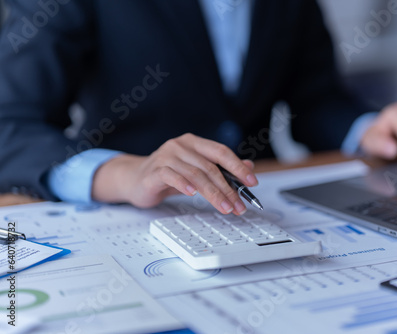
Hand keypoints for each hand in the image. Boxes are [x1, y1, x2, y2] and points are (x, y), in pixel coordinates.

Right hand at [92, 133, 257, 213]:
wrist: (134, 178)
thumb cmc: (167, 174)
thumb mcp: (196, 170)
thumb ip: (220, 168)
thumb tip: (248, 167)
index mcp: (194, 143)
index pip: (221, 152)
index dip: (238, 167)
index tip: (252, 182)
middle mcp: (180, 146)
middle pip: (211, 167)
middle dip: (228, 188)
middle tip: (239, 205)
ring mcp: (166, 156)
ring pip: (196, 174)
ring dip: (213, 193)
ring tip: (225, 207)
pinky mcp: (154, 171)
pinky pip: (172, 176)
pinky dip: (184, 185)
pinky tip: (193, 195)